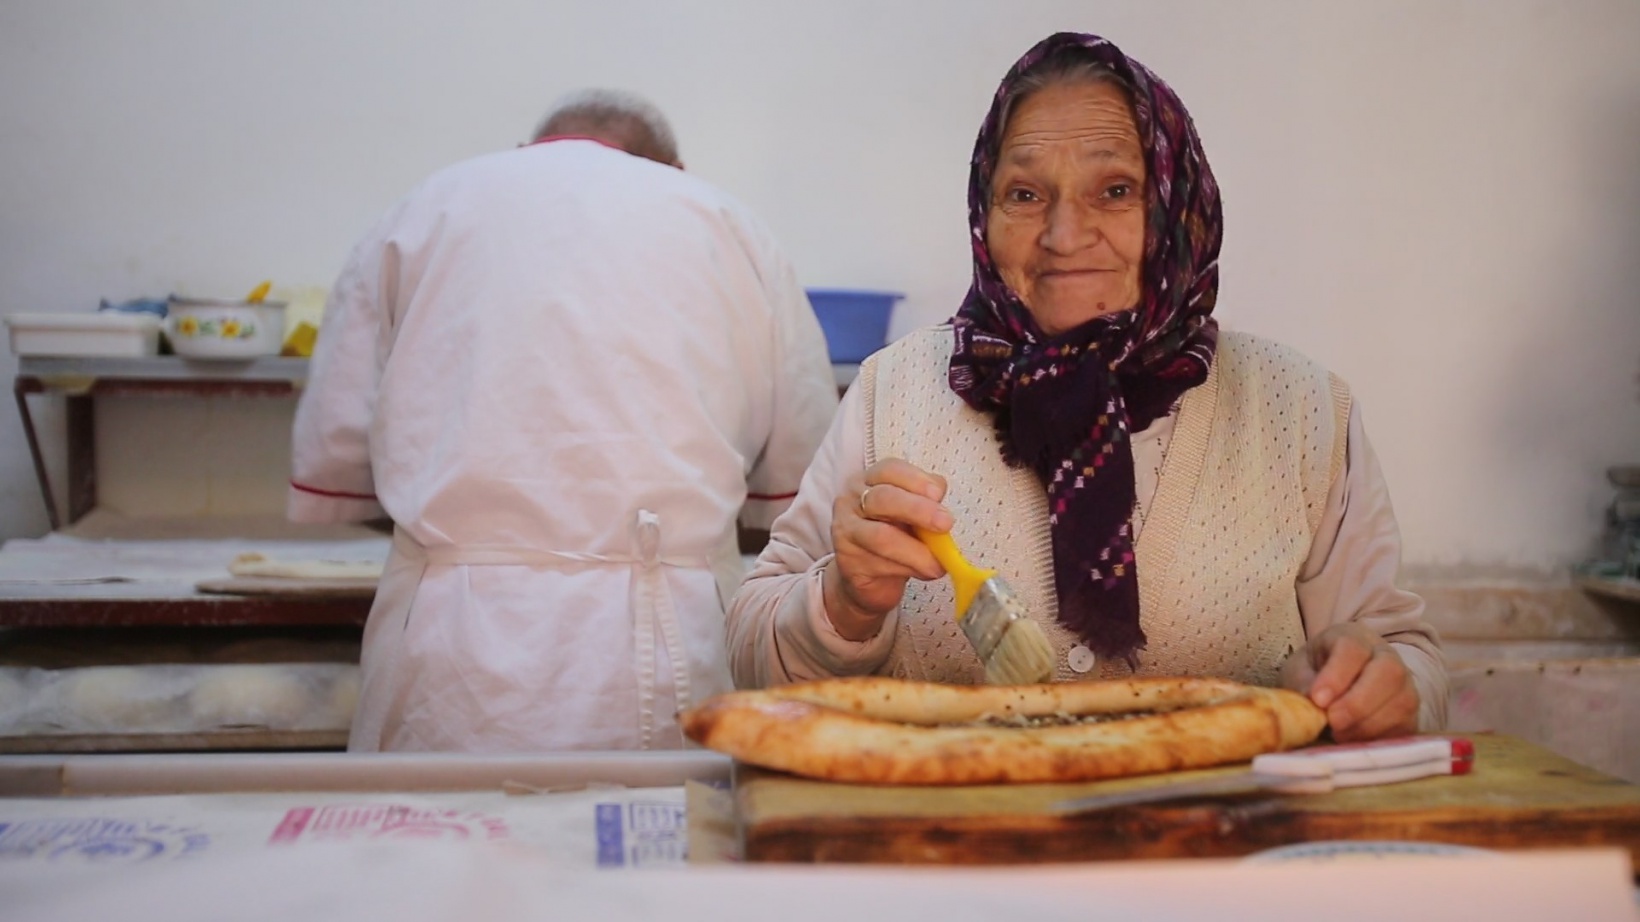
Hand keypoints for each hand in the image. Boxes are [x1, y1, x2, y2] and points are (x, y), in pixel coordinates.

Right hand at [823, 459, 952, 640]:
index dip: (915, 479)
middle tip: (945, 524)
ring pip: (881, 536)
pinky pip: (880, 564)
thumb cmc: (894, 534)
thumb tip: (939, 494)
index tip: (938, 494)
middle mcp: (851, 501)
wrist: (868, 575)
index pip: (889, 469)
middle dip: (918, 509)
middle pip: (883, 498)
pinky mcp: (847, 562)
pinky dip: (908, 569)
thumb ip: (925, 500)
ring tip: (938, 563)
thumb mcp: (911, 512)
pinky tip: (923, 572)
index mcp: (870, 480)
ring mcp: (845, 531)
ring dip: (916, 551)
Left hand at [1281, 623, 1419, 741]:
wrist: (1337, 690)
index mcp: (1353, 637)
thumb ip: (1303, 684)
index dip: (1336, 675)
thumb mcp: (1299, 672)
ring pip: (1401, 702)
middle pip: (1388, 671)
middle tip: (1333, 721)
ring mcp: (1404, 685)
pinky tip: (1354, 740)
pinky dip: (1377, 738)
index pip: (1352, 648)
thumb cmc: (1314, 676)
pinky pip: (1404, 728)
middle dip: (1358, 702)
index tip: (1318, 699)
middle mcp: (1386, 656)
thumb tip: (1314, 704)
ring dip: (1367, 724)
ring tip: (1338, 733)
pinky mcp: (1411, 715)